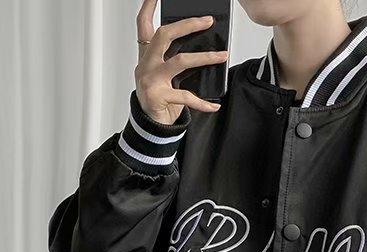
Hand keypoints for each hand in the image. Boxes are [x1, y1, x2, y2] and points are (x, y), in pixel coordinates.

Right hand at [135, 0, 228, 122]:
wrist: (151, 126)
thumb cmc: (160, 98)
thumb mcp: (164, 75)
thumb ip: (173, 59)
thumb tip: (200, 45)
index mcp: (146, 55)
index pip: (143, 24)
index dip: (148, 6)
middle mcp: (146, 64)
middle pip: (165, 35)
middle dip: (187, 25)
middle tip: (207, 21)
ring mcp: (150, 80)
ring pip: (180, 61)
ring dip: (205, 58)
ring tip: (222, 56)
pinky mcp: (159, 97)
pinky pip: (186, 96)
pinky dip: (202, 102)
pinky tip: (214, 105)